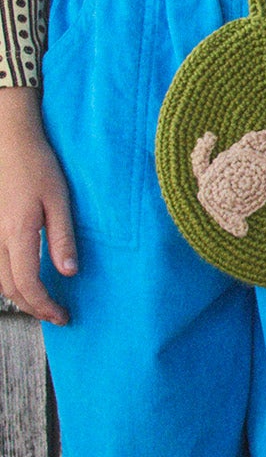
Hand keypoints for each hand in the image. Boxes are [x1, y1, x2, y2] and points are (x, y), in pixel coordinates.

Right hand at [0, 87, 76, 323]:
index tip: (62, 316)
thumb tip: (68, 273)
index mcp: (17, 233)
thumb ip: (62, 238)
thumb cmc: (37, 165)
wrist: (9, 140)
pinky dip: (6, 280)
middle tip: (54, 315)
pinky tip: (21, 280)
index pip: (28, 284)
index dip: (45, 306)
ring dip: (18, 296)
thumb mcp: (59, 200)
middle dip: (32, 307)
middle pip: (9, 288)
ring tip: (40, 303)